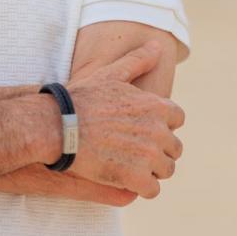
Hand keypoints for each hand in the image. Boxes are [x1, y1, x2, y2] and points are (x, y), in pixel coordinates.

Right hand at [64, 41, 184, 198]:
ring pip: (165, 170)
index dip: (161, 124)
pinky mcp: (135, 178)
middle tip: (132, 150)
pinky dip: (140, 188)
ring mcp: (148, 156)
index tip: (142, 128)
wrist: (59, 126)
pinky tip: (124, 179)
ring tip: (128, 165)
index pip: (177, 119)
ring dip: (150, 170)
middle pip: (174, 148)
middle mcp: (158, 130)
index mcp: (156, 106)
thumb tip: (156, 45)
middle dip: (158, 150)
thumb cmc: (82, 99)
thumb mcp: (111, 74)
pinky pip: (152, 190)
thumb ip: (137, 61)